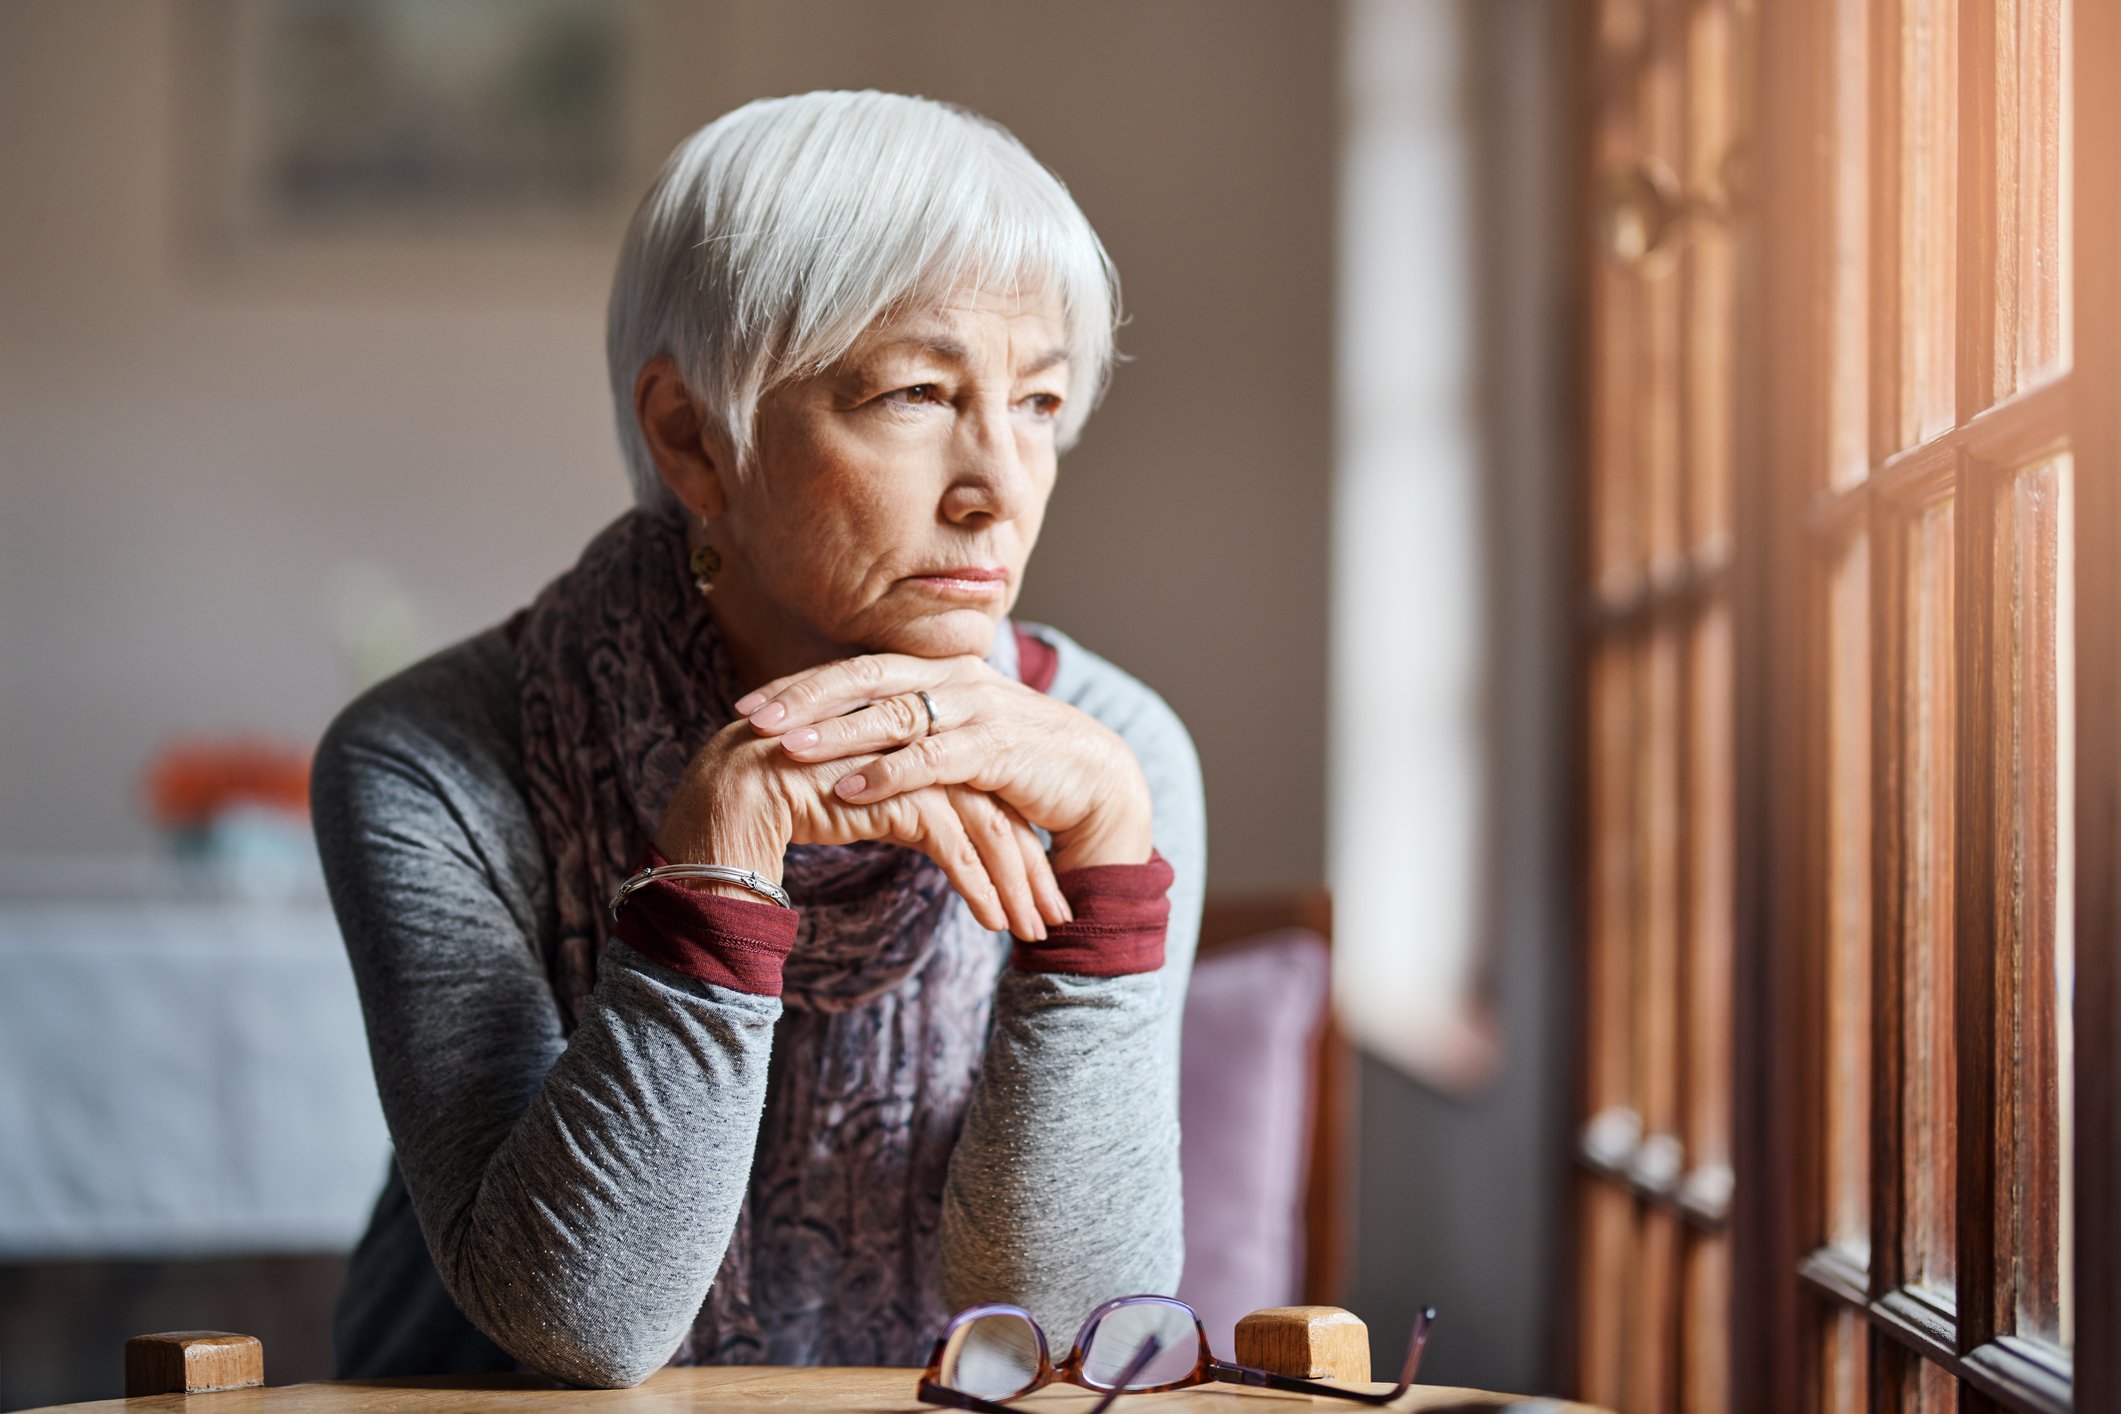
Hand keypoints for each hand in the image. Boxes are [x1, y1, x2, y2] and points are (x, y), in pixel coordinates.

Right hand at [653, 720, 1069, 938]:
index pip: (982, 791)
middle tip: (1054, 914)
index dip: (1013, 840)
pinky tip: (996, 923)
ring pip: (984, 825)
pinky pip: (952, 844)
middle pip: (995, 805)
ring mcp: (908, 763)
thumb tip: (940, 830)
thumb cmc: (782, 808)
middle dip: (1028, 866)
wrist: (724, 805)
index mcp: (914, 738)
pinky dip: (980, 885)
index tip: (1038, 886)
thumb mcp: (860, 805)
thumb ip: (900, 804)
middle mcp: (919, 743)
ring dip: (1015, 882)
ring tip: (1035, 931)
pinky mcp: (892, 792)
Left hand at [732, 652, 1153, 872]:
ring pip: (892, 714)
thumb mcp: (953, 740)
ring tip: (786, 750)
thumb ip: (905, 732)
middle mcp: (954, 677)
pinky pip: (932, 757)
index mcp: (937, 670)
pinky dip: (887, 772)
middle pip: (865, 678)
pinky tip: (847, 789)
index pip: (856, 669)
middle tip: (751, 718)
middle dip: (804, 698)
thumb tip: (835, 744)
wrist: (1092, 781)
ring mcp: (977, 707)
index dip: (802, 685)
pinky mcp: (998, 746)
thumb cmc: (1014, 763)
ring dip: (835, 733)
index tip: (748, 706)